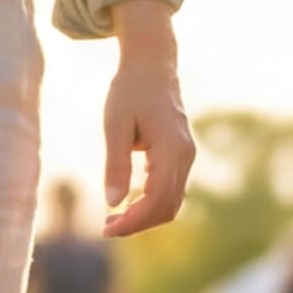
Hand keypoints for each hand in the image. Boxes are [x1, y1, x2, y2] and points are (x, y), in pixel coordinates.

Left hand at [100, 27, 193, 233]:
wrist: (152, 64)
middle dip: (138, 224)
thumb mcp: (115, 125)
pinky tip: (129, 203)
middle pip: (167, 207)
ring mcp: (186, 155)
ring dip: (146, 216)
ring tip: (115, 219)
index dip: (133, 221)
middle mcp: (185, 156)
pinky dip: (152, 203)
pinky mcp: (181, 154)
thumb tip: (112, 203)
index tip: (106, 228)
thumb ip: (116, 164)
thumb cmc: (130, 90)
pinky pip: (172, 189)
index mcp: (171, 150)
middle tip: (106, 227)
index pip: (157, 200)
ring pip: (172, 202)